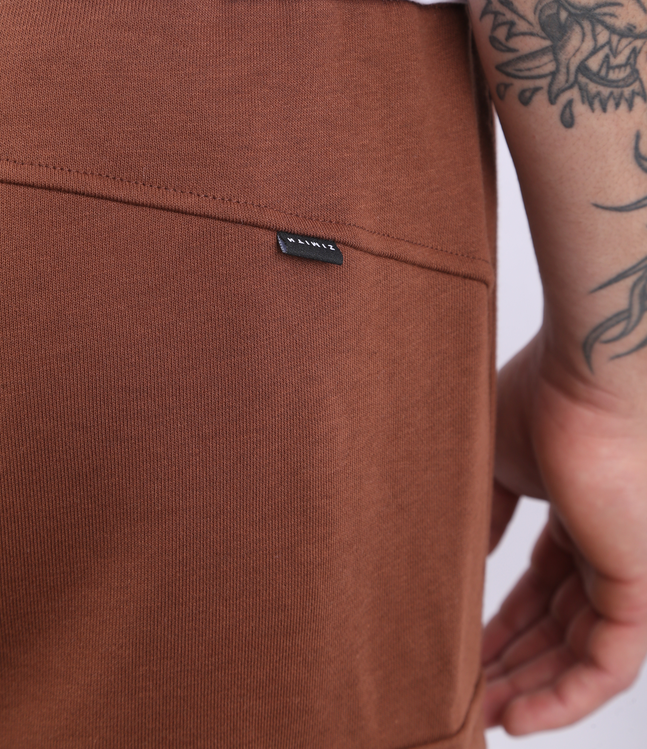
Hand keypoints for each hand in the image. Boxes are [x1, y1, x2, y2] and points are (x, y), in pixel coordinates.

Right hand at [483, 330, 646, 733]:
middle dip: (516, 664)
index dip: (505, 625)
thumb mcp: (494, 466)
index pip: (543, 589)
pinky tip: (520, 717)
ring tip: (486, 716)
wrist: (582, 376)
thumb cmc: (540, 400)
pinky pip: (608, 665)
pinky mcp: (640, 585)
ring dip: (535, 691)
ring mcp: (627, 567)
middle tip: (471, 694)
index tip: (466, 650)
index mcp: (577, 515)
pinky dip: (565, 699)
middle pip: (560, 626)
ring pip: (583, 654)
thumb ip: (484, 516)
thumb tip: (463, 558)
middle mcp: (606, 545)